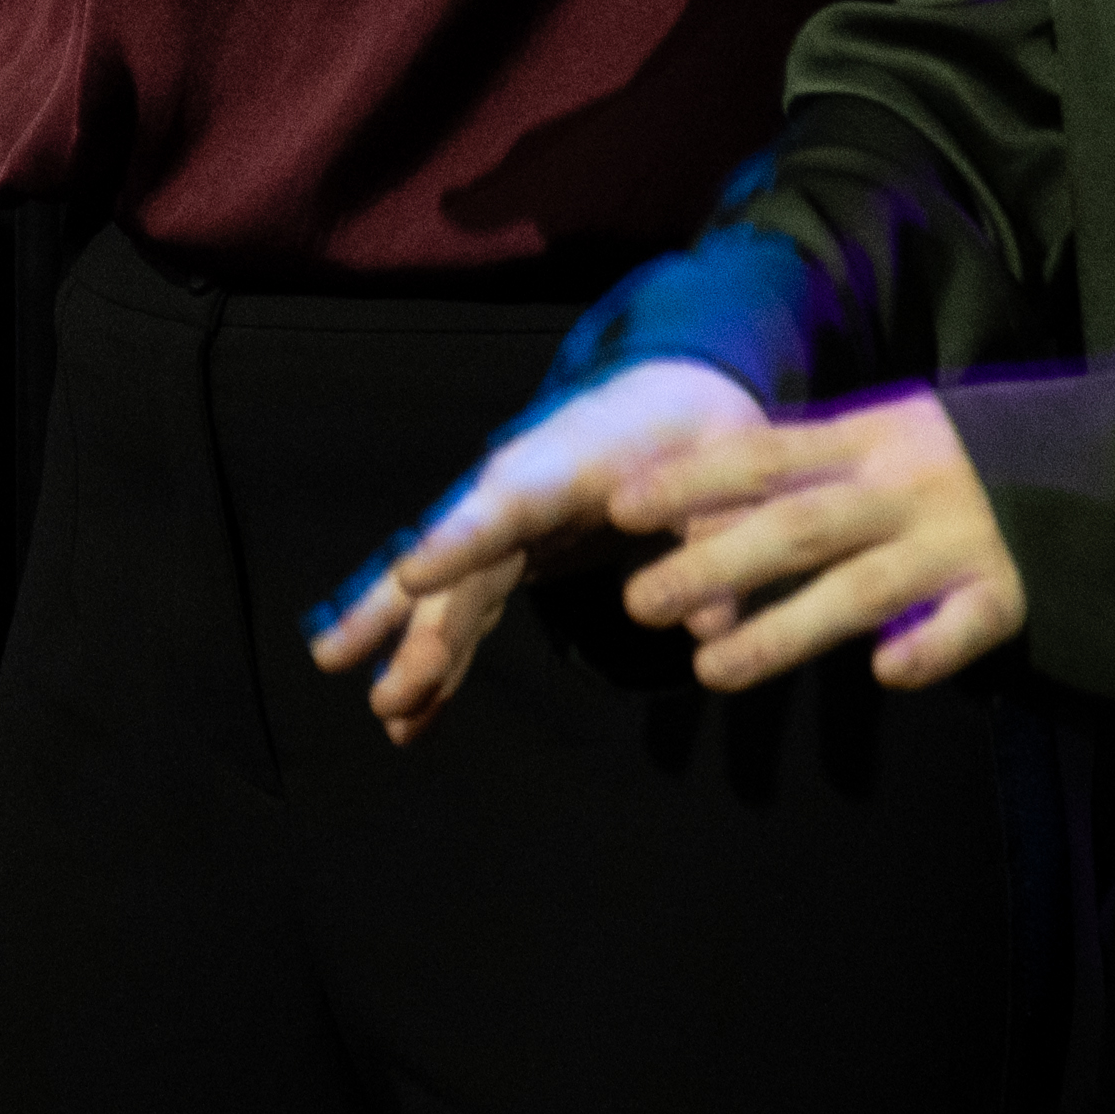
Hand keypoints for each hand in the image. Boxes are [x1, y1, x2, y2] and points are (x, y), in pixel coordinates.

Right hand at [303, 360, 758, 739]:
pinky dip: (443, 664)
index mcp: (562, 464)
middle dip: (420, 629)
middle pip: (458, 566)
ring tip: (389, 718)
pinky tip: (417, 719)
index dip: (458, 540)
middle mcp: (513, 495)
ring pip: (447, 595)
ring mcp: (505, 530)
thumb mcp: (725, 466)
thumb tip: (711, 628)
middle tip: (390, 697)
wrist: (667, 393)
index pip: (504, 505)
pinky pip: (467, 616)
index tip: (411, 576)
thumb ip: (713, 536)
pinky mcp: (512, 559)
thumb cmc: (690, 426)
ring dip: (414, 656)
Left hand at [604, 388, 1027, 693]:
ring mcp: (956, 541)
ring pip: (863, 589)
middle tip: (637, 600)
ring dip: (786, 629)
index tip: (619, 507)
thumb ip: (793, 472)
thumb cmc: (937, 464)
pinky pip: (969, 625)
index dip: (692, 479)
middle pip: (800, 527)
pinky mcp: (1007, 593)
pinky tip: (885, 674)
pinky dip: (931, 647)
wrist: (1077, 470)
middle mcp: (904, 487)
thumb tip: (685, 508)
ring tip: (710, 671)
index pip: (764, 455)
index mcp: (866, 438)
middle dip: (716, 563)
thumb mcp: (868, 444)